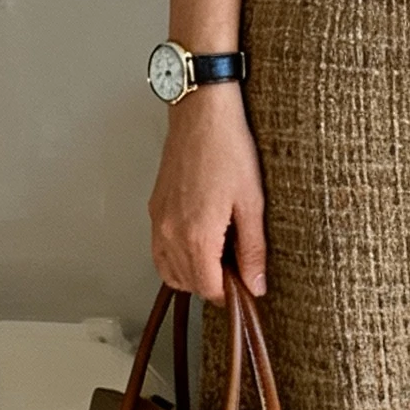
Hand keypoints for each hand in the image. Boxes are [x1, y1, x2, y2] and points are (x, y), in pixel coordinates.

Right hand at [148, 83, 266, 303]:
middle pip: (188, 283)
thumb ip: (253, 250)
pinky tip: (197, 245)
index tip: (246, 286)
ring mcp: (158, 222)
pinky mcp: (154, 209)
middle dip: (213, 285)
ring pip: (168, 271)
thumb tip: (255, 285)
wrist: (201, 115)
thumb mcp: (252, 203)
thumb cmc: (228, 150)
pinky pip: (158, 250)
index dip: (230, 294)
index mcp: (197, 236)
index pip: (208, 289)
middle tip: (238, 270)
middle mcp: (170, 234)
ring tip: (219, 258)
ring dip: (192, 275)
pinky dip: (175, 259)